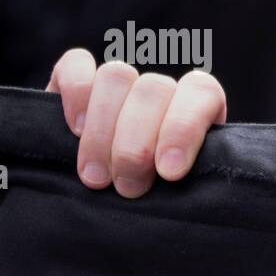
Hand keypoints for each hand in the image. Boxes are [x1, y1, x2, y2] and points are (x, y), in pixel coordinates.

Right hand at [46, 48, 226, 198]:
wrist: (106, 211)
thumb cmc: (154, 203)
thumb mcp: (177, 196)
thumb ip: (185, 182)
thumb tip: (176, 180)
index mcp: (197, 109)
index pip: (201, 92)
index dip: (184, 128)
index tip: (169, 172)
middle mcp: (160, 90)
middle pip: (153, 90)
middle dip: (136, 145)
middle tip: (128, 188)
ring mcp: (118, 82)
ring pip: (116, 76)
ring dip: (103, 129)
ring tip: (97, 177)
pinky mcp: (74, 77)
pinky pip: (76, 64)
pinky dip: (75, 93)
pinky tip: (74, 131)